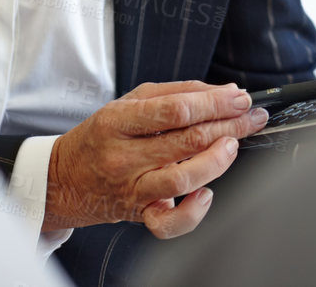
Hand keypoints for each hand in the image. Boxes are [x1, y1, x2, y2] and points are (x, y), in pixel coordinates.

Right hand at [44, 80, 267, 236]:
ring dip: (217, 160)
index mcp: (118, 121)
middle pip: (187, 140)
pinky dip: (193, 212)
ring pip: (182, 179)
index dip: (215, 102)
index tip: (240, 98)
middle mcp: (123, 156)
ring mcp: (130, 188)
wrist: (63, 179)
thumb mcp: (131, 101)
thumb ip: (177, 91)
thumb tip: (223, 91)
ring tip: (232, 145)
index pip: (176, 110)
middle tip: (252, 117)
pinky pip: (168, 223)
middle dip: (229, 125)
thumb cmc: (103, 135)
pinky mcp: (138, 213)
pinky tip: (207, 193)